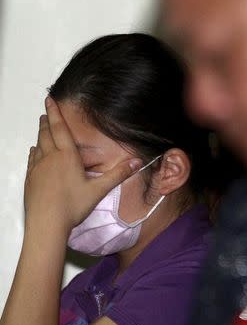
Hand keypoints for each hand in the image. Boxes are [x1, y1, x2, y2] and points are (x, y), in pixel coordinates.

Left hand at [24, 97, 142, 235]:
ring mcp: (37, 169)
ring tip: (42, 128)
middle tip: (45, 111)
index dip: (54, 113)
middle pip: (46, 134)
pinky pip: (32, 160)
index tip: (49, 99)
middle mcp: (50, 159)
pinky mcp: (30, 180)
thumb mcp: (99, 190)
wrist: (46, 225)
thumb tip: (138, 162)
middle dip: (46, 121)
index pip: (59, 129)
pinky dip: (34, 152)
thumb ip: (118, 174)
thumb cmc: (73, 206)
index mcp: (67, 157)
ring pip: (38, 146)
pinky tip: (35, 153)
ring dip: (40, 135)